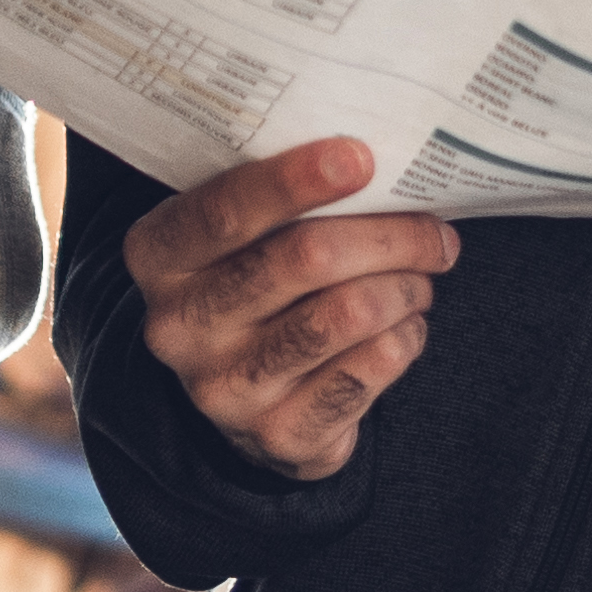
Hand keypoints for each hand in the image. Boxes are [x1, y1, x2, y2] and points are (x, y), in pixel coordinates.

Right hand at [123, 136, 455, 479]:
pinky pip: (365, 372)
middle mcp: (178, 324)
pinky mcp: (276, 433)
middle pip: (302, 259)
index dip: (295, 180)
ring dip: (402, 288)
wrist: (248, 396)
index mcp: (159, 255)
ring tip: (422, 279)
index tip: (361, 158)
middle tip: (433, 232)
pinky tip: (406, 327)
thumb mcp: (243, 236)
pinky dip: (404, 339)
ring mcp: (223, 387)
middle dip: (387, 237)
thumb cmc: (258, 283)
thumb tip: (382, 162)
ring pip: (342, 315)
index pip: (225, 211)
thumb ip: (285, 199)